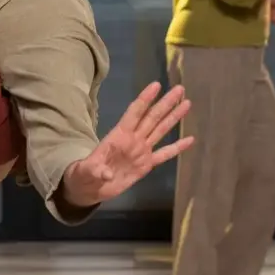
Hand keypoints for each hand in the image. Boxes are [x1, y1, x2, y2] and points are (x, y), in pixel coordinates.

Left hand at [60, 82, 192, 207]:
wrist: (90, 188)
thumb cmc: (84, 175)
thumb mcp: (85, 171)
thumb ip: (96, 170)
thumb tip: (106, 174)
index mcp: (119, 135)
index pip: (134, 113)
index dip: (145, 99)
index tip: (156, 85)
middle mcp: (133, 139)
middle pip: (152, 117)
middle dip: (165, 103)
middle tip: (179, 89)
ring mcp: (141, 151)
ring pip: (160, 130)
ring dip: (173, 117)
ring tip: (187, 103)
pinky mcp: (146, 165)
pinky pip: (164, 154)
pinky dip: (177, 148)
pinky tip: (190, 139)